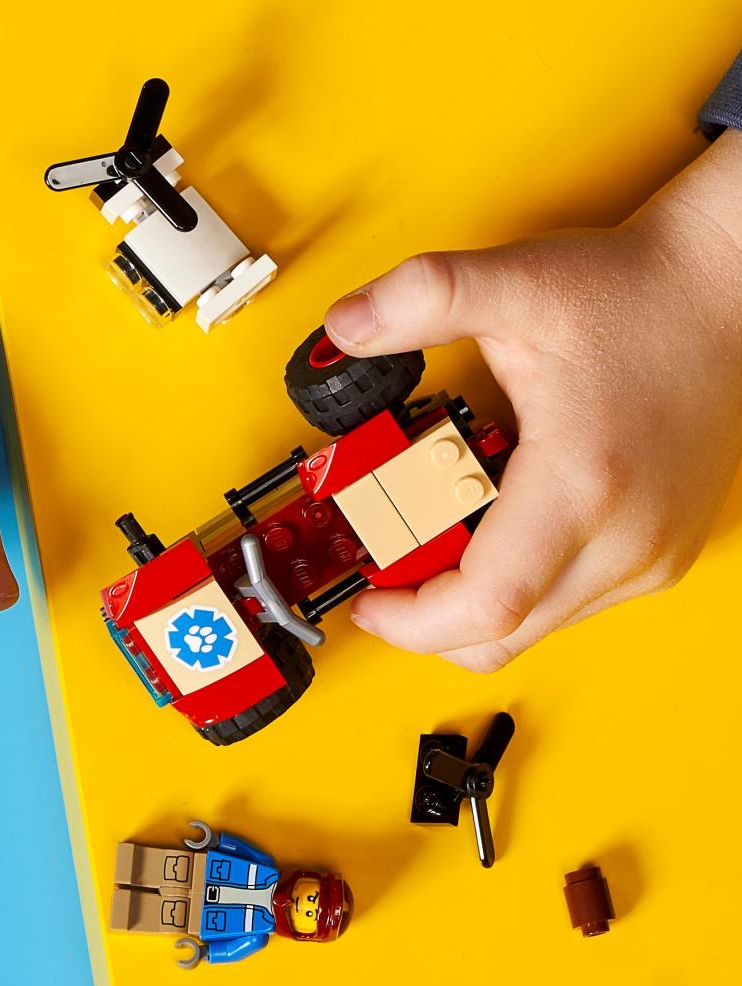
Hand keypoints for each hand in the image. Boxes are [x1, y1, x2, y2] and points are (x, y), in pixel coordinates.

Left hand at [322, 129, 741, 670]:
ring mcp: (649, 556)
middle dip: (425, 617)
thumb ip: (423, 297)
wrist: (722, 289)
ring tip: (436, 535)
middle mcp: (626, 538)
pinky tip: (491, 528)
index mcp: (583, 486)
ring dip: (469, 603)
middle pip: (501, 637)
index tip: (366, 600)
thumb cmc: (633, 293)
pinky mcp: (659, 557)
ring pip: (533, 629)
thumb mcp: (515, 283)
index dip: (410, 620)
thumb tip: (346, 325)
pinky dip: (516, 586)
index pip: (486, 605)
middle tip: (385, 570)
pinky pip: (566, 605)